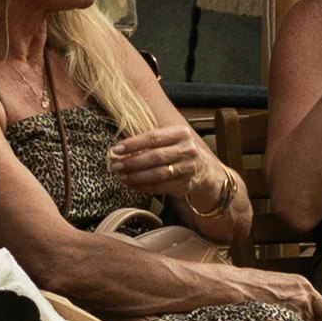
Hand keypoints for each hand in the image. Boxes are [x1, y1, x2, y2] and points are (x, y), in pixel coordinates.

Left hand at [107, 120, 230, 229]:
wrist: (205, 170)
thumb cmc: (180, 150)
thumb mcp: (171, 139)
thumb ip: (149, 142)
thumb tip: (120, 150)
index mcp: (181, 133)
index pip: (153, 137)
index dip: (133, 144)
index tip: (116, 149)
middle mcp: (187, 150)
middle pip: (155, 157)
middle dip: (132, 162)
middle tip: (115, 165)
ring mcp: (188, 168)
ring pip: (157, 174)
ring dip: (136, 176)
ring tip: (121, 176)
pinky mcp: (185, 185)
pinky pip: (161, 187)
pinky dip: (144, 187)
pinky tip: (132, 185)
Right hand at [252, 267, 321, 320]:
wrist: (235, 286)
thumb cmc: (250, 283)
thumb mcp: (278, 282)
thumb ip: (293, 294)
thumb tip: (299, 308)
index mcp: (303, 284)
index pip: (321, 307)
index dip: (317, 318)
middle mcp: (304, 296)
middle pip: (313, 320)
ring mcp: (297, 309)